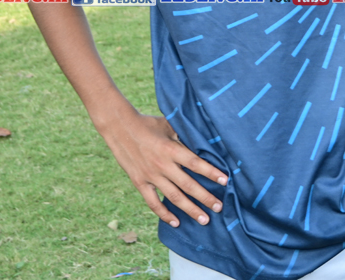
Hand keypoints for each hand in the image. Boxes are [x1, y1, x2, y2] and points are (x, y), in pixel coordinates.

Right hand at [100, 112, 226, 226]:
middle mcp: (162, 164)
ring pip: (174, 197)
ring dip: (190, 210)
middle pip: (188, 185)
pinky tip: (176, 222)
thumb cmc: (147, 123)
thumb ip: (184, 135)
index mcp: (171, 149)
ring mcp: (150, 175)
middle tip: (219, 207)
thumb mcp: (168, 125)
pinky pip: (153, 202)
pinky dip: (164, 214)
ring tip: (204, 219)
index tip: (225, 181)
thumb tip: (204, 141)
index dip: (211, 173)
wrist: (119, 127)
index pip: (195, 164)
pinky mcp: (139, 182)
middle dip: (205, 198)